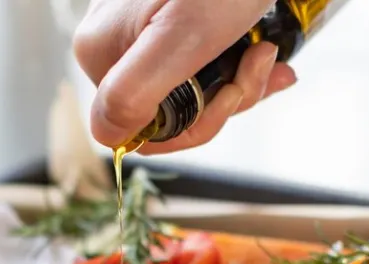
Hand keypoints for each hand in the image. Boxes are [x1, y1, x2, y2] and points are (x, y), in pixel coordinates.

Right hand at [72, 0, 297, 153]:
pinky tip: (264, 51)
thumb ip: (135, 90)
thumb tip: (104, 137)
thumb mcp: (183, 37)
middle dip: (224, 100)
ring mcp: (141, 31)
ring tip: (267, 53)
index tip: (230, 95)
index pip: (138, 128)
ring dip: (239, 82)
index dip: (192, 126)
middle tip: (258, 65)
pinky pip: (200, 65)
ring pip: (190, 91)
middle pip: (168, 110)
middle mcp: (113, 43)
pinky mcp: (169, 21)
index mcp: (101, 52)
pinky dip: (238, 66)